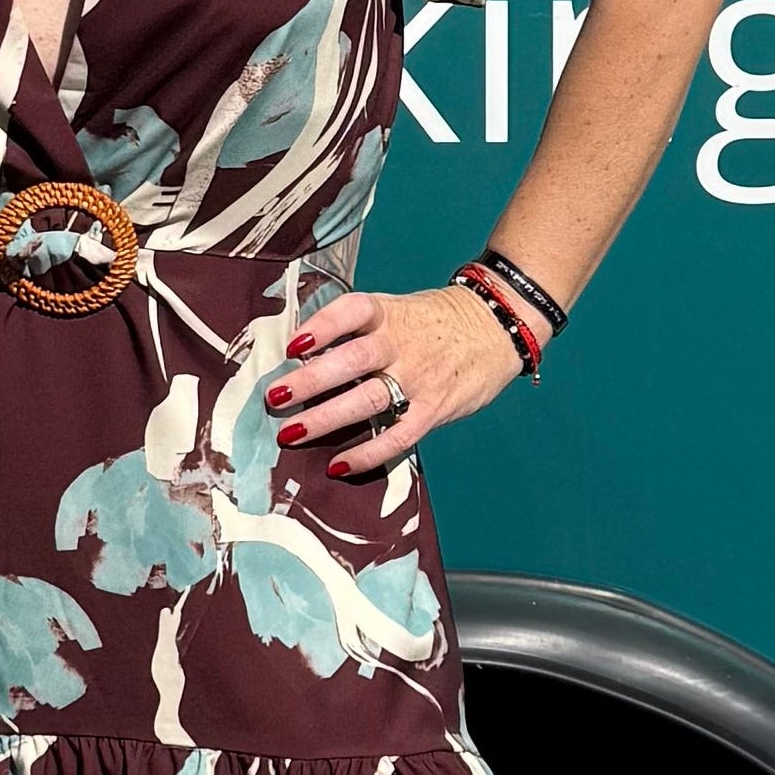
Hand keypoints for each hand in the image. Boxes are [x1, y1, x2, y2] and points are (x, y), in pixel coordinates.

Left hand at [261, 283, 524, 477]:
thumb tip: (304, 352)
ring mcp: (419, 378)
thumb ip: (360, 329)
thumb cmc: (436, 321)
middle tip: (275, 398)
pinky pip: (397, 436)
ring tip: (291, 433)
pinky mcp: (434, 409)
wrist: (499, 325)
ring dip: (326, 418)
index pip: (352, 311)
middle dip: (309, 381)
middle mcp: (401, 343)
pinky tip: (337, 466)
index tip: (294, 344)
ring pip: (367, 399)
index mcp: (389, 313)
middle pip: (351, 361)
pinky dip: (367, 454)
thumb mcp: (399, 309)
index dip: (322, 326)